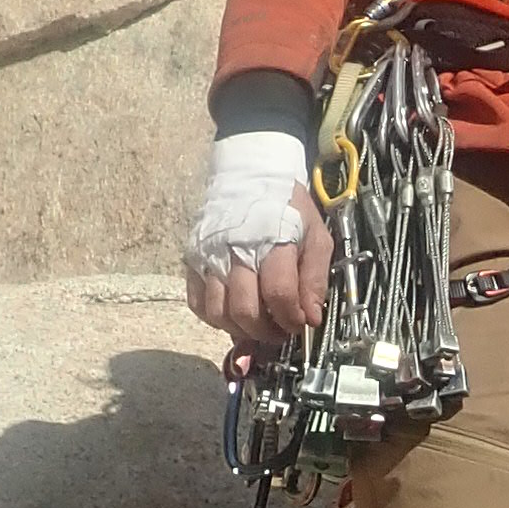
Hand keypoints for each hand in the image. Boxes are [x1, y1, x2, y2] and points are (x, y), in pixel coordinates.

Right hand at [188, 182, 331, 348]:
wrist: (249, 176)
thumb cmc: (285, 208)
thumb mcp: (315, 235)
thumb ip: (315, 277)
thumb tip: (311, 317)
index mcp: (271, 240)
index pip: (278, 294)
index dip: (291, 318)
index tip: (300, 323)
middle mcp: (235, 250)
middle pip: (244, 310)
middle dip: (266, 331)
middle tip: (279, 331)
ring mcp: (209, 256)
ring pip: (218, 313)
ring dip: (241, 329)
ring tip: (258, 325)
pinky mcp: (193, 260)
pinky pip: (197, 304)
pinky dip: (215, 318)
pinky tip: (233, 314)